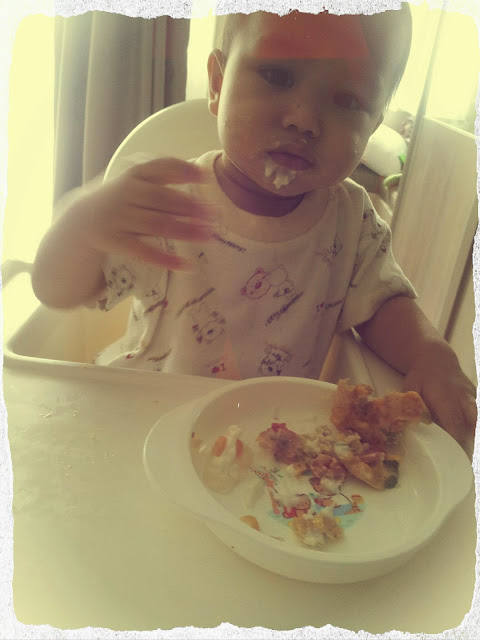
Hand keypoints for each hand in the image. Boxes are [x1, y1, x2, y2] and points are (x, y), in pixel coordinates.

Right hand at [69, 157, 214, 269]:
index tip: (205, 177)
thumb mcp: (134, 185)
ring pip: (156, 224)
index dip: (182, 170)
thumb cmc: (119, 203)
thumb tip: (200, 174)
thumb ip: (161, 180)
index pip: (158, 167)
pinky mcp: (112, 241)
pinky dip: (165, 259)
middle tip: (214, 215)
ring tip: (208, 238)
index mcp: (133, 176)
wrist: (79, 223)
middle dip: (190, 206)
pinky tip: (186, 265)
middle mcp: (124, 193)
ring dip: (185, 231)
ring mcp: (117, 217)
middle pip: (162, 198)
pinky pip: (142, 251)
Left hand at [402, 341, 476, 457]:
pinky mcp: (476, 397)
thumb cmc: (421, 375)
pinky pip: (479, 414)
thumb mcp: (411, 387)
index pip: (453, 422)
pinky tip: (474, 443)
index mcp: (446, 397)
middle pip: (473, 423)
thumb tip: (411, 426)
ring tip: (473, 456)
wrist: (436, 357)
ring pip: (478, 418)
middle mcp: (463, 398)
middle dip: (473, 443)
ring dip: (477, 435)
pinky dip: (477, 426)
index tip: (456, 456)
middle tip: (468, 462)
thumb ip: (413, 405)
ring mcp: (472, 397)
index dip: (456, 440)